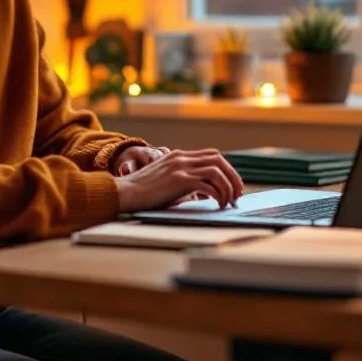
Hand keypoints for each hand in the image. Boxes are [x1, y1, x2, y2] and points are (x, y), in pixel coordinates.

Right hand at [115, 149, 244, 211]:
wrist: (124, 192)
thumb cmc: (143, 192)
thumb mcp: (166, 181)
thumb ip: (183, 181)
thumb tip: (203, 194)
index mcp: (179, 156)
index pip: (212, 155)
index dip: (227, 170)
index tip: (233, 186)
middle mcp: (181, 158)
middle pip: (219, 159)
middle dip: (233, 177)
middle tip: (237, 194)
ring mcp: (180, 167)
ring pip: (217, 171)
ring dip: (228, 187)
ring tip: (228, 202)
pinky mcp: (179, 180)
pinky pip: (208, 184)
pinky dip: (218, 195)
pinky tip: (218, 204)